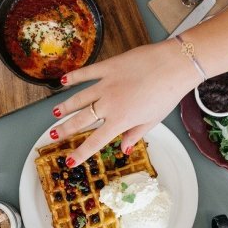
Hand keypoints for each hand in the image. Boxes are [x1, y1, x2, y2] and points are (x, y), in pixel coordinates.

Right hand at [49, 40, 199, 165]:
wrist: (174, 66)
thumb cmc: (167, 94)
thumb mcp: (153, 120)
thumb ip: (135, 134)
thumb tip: (124, 148)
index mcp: (120, 120)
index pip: (95, 141)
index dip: (81, 153)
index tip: (69, 161)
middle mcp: (109, 104)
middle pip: (81, 120)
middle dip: (65, 129)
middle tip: (53, 135)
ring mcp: (106, 84)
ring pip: (79, 98)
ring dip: (65, 106)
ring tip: (54, 113)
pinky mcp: (108, 67)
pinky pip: (87, 73)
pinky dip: (74, 77)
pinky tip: (63, 81)